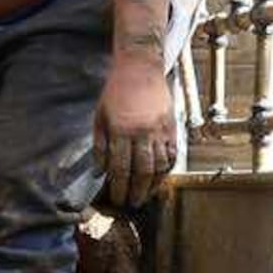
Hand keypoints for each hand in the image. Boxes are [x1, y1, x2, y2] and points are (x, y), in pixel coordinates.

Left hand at [97, 64, 178, 205]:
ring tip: (146, 196)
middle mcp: (142, 133)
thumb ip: (100, 146)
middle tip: (132, 204)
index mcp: (121, 130)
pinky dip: (167, 169)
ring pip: (160, 166)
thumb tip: (100, 172)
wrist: (140, 68)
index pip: (120, 168)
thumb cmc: (116, 92)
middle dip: (136, 192)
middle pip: (141, 171)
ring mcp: (159, 130)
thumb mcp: (100, 117)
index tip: (117, 199)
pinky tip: (160, 178)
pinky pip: (172, 154)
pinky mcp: (172, 127)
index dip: (119, 187)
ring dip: (153, 185)